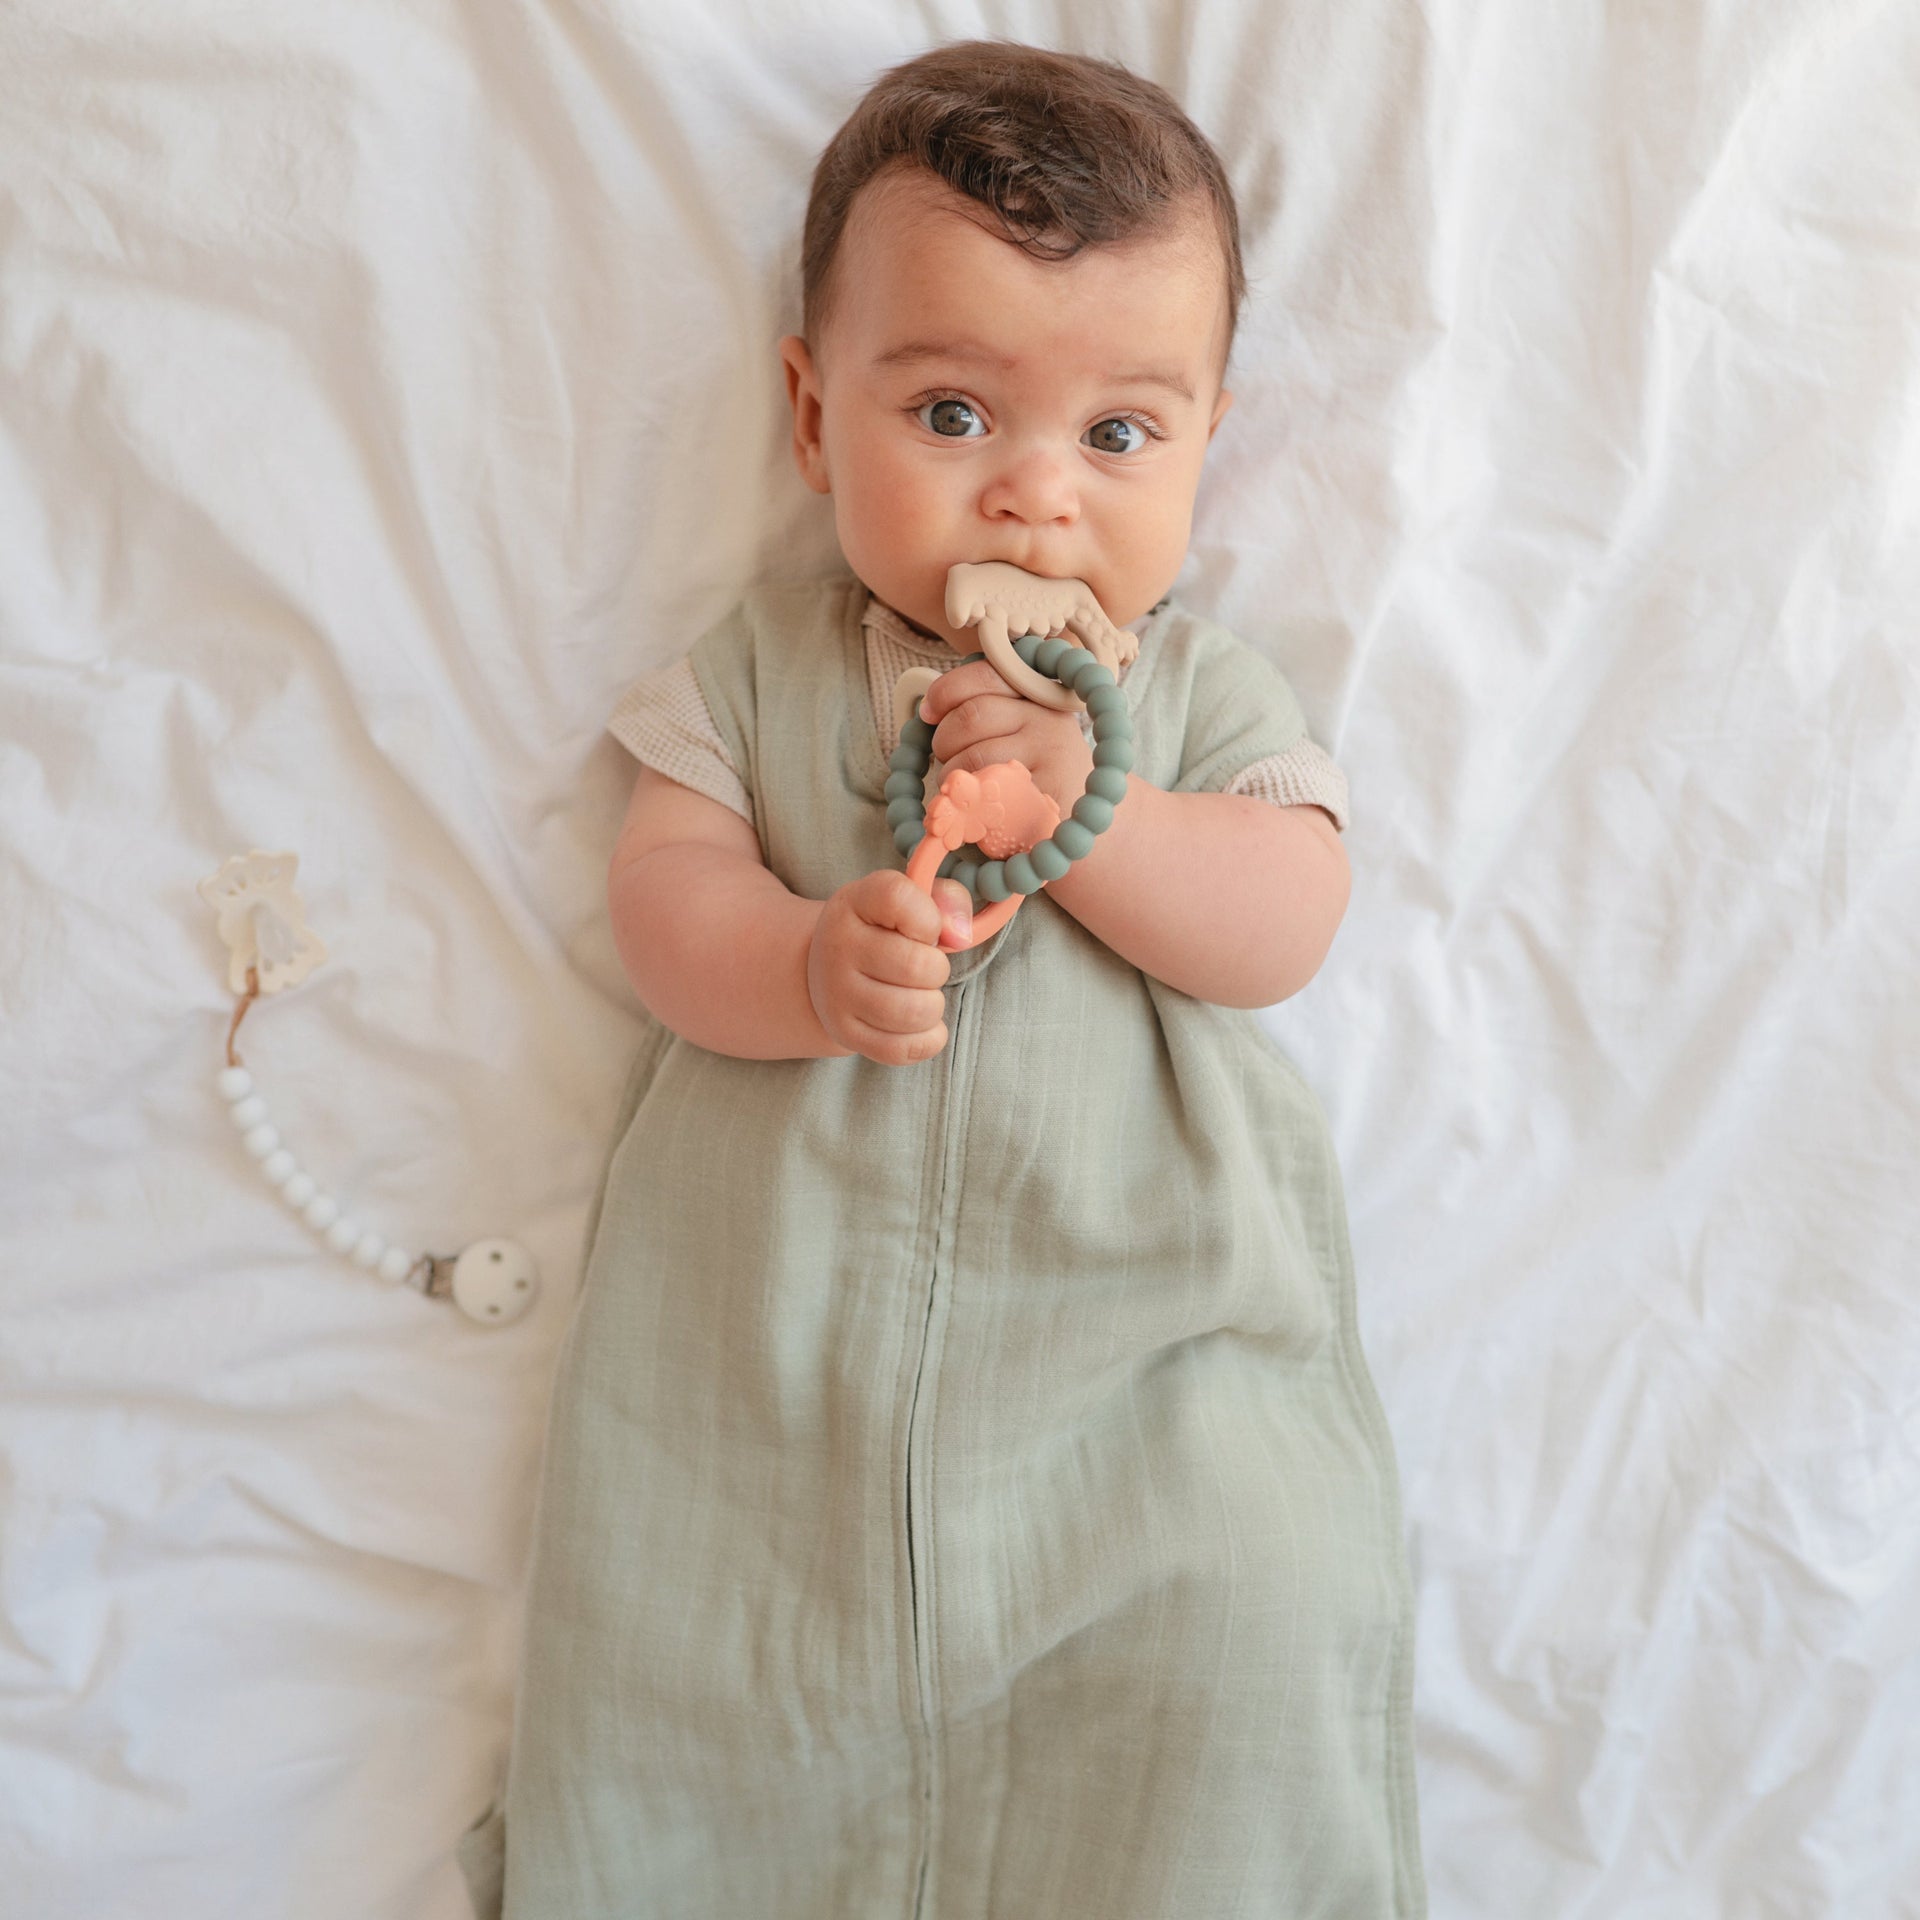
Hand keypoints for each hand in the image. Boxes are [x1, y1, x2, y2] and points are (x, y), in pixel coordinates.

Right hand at [807, 869, 975, 1065]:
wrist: (828, 968)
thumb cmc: (884, 930)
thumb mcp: (909, 901)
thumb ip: (947, 899)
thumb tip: (961, 936)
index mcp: (854, 902)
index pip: (897, 898)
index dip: (929, 917)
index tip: (926, 929)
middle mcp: (838, 946)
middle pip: (916, 966)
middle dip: (938, 969)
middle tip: (926, 968)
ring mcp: (837, 994)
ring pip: (913, 1012)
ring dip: (933, 1006)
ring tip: (922, 995)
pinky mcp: (845, 1032)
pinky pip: (902, 1049)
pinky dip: (927, 1039)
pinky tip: (923, 1024)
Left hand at [917, 661, 1095, 820]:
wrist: (1090, 820)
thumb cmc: (1041, 772)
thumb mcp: (1025, 729)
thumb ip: (988, 708)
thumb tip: (928, 708)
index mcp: (1037, 694)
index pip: (984, 674)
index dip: (945, 691)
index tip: (928, 712)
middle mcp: (1047, 718)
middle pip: (971, 715)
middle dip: (943, 738)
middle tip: (945, 756)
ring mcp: (1050, 755)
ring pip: (972, 755)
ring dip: (951, 772)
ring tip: (963, 782)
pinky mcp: (1046, 793)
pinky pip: (987, 792)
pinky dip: (969, 798)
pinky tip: (976, 803)